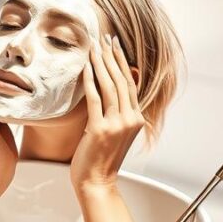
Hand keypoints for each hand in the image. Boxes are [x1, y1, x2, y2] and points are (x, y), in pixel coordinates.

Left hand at [70, 34, 143, 192]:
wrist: (97, 183)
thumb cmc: (101, 159)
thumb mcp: (115, 133)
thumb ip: (116, 113)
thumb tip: (109, 93)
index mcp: (136, 119)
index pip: (130, 84)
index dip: (122, 62)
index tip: (115, 45)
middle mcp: (130, 120)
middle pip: (121, 80)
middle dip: (112, 56)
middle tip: (105, 38)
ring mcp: (117, 125)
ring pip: (110, 86)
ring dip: (102, 63)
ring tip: (95, 46)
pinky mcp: (101, 130)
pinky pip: (95, 99)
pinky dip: (90, 80)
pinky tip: (85, 66)